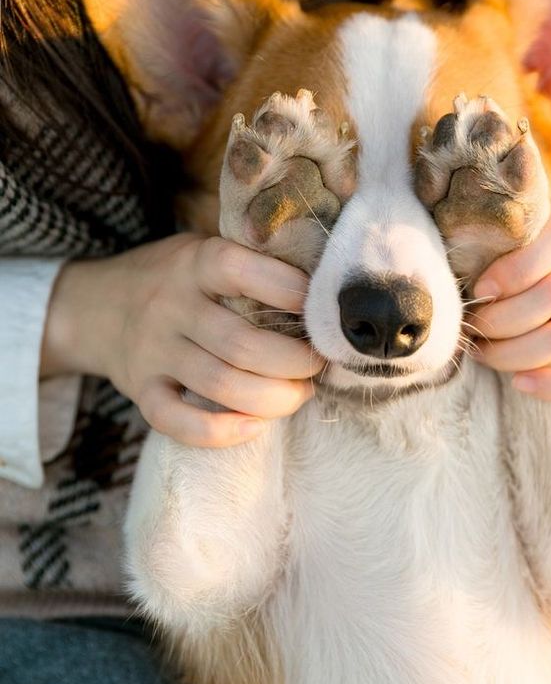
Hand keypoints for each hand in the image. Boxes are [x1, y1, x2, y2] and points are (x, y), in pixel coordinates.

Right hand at [42, 234, 322, 445]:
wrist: (93, 306)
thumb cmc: (173, 279)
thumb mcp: (201, 251)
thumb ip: (248, 263)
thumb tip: (323, 287)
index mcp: (193, 264)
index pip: (241, 271)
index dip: (289, 290)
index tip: (322, 309)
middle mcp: (170, 307)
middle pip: (242, 344)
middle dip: (295, 362)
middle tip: (318, 365)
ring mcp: (153, 352)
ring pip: (221, 386)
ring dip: (274, 398)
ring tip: (300, 394)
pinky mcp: (141, 391)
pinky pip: (178, 422)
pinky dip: (221, 432)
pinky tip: (254, 426)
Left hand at [467, 200, 550, 400]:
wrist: (540, 283)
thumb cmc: (497, 262)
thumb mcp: (493, 243)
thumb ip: (484, 249)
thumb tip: (465, 287)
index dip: (515, 270)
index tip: (479, 291)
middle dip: (501, 319)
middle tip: (471, 328)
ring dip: (514, 352)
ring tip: (482, 353)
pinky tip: (520, 383)